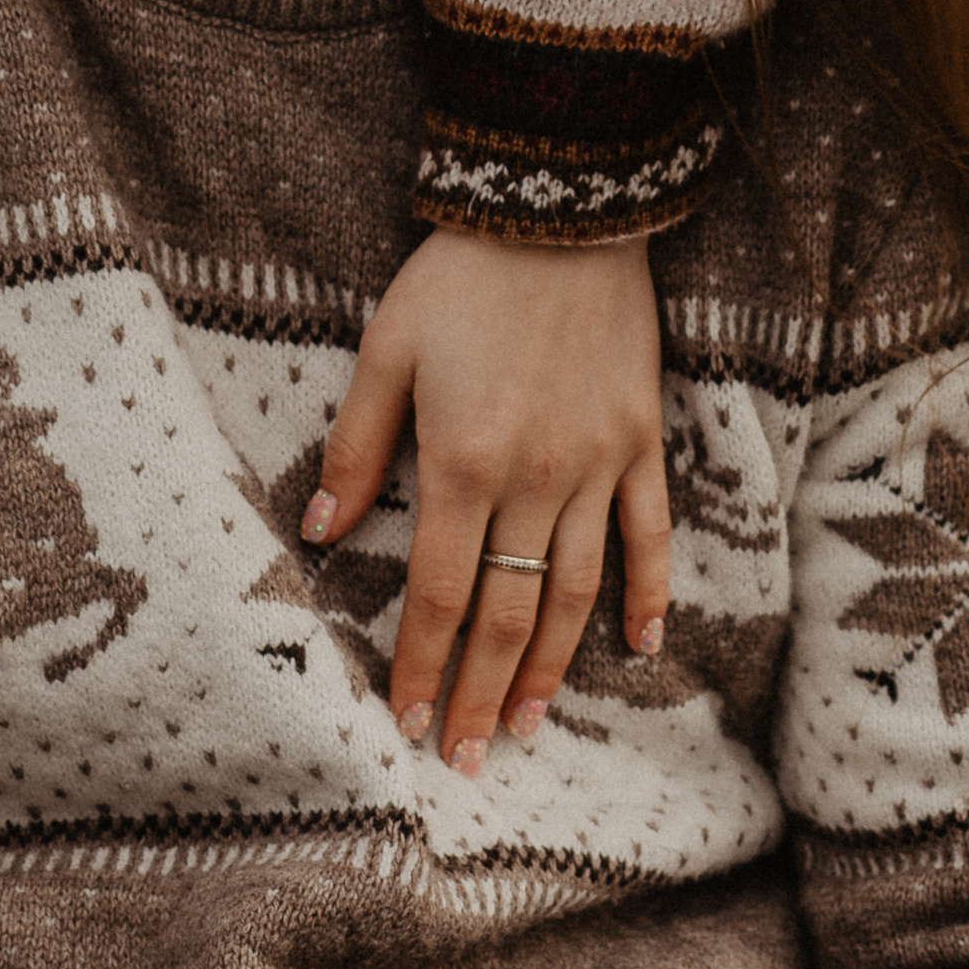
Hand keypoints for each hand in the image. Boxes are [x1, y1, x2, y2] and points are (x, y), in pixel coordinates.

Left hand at [309, 228, 670, 776]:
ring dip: (550, 668)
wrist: (560, 210)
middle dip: (478, 692)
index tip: (403, 722)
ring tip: (525, 726)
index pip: (436, 592)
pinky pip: (650, 536)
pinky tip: (640, 647)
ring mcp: (597, 466)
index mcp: (461, 463)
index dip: (419, 662)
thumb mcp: (385, 349)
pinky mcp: (641, 442)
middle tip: (461, 757)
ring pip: (574, 592)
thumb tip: (318, 529)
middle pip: (507, 613)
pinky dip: (649, 595)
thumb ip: (356, 446)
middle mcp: (534, 481)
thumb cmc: (460, 276)